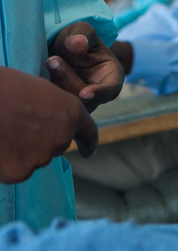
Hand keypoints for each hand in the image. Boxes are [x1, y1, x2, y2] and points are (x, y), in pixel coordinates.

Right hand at [0, 68, 97, 182]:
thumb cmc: (7, 87)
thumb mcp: (40, 91)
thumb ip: (53, 111)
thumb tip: (48, 123)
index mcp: (72, 113)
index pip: (88, 133)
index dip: (88, 144)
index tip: (88, 152)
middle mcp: (63, 137)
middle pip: (54, 147)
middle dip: (38, 141)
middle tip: (16, 126)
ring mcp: (42, 157)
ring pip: (32, 160)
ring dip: (20, 152)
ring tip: (3, 131)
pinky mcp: (19, 172)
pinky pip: (14, 171)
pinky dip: (4, 164)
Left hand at [48, 21, 123, 110]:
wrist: (60, 50)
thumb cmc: (77, 40)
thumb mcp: (83, 31)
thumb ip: (84, 35)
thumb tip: (79, 44)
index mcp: (112, 78)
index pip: (110, 90)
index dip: (100, 93)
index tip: (84, 94)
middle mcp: (97, 95)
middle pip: (83, 98)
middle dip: (66, 78)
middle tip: (53, 60)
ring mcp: (79, 103)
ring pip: (67, 102)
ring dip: (55, 81)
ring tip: (50, 61)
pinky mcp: (62, 106)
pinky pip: (53, 104)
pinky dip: (47, 89)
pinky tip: (46, 72)